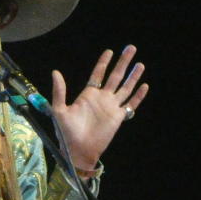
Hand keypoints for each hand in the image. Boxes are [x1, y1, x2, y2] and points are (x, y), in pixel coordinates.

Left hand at [50, 45, 149, 171]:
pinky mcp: (118, 117)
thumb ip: (59, 91)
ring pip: (125, 88)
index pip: (98, 74)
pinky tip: (144, 86)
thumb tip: (55, 72)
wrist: (77, 151)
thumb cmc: (66, 133)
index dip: (104, 63)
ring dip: (133, 76)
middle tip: (131, 48)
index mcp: (88, 95)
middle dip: (123, 63)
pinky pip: (130, 104)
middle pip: (115, 76)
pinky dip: (138, 96)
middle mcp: (101, 99)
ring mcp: (111, 107)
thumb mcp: (59, 110)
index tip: (109, 51)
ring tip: (140, 64)